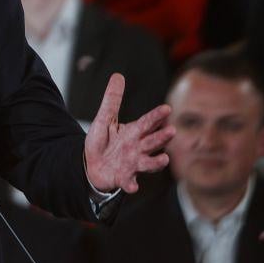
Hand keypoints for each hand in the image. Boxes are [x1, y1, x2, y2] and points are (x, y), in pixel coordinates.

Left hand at [84, 73, 173, 193]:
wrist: (92, 165)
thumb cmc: (102, 141)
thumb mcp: (104, 119)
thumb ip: (112, 100)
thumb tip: (118, 75)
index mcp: (134, 132)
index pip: (148, 122)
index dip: (157, 116)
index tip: (167, 109)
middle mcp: (137, 148)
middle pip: (152, 141)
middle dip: (162, 137)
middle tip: (171, 131)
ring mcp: (132, 164)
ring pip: (148, 162)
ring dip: (156, 162)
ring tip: (164, 159)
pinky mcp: (123, 178)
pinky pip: (129, 182)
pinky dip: (131, 185)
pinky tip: (133, 187)